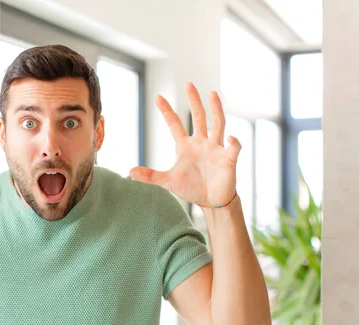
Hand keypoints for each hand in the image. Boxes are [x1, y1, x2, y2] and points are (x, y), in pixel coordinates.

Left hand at [130, 82, 240, 206]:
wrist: (211, 201)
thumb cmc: (191, 188)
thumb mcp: (168, 181)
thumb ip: (150, 176)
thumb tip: (129, 172)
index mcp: (185, 146)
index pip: (174, 124)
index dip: (167, 111)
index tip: (157, 97)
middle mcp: (201, 142)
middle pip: (198, 116)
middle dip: (194, 100)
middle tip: (188, 84)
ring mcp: (216, 148)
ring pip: (218, 124)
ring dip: (216, 109)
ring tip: (213, 94)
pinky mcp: (228, 158)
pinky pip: (233, 147)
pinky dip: (233, 142)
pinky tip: (231, 138)